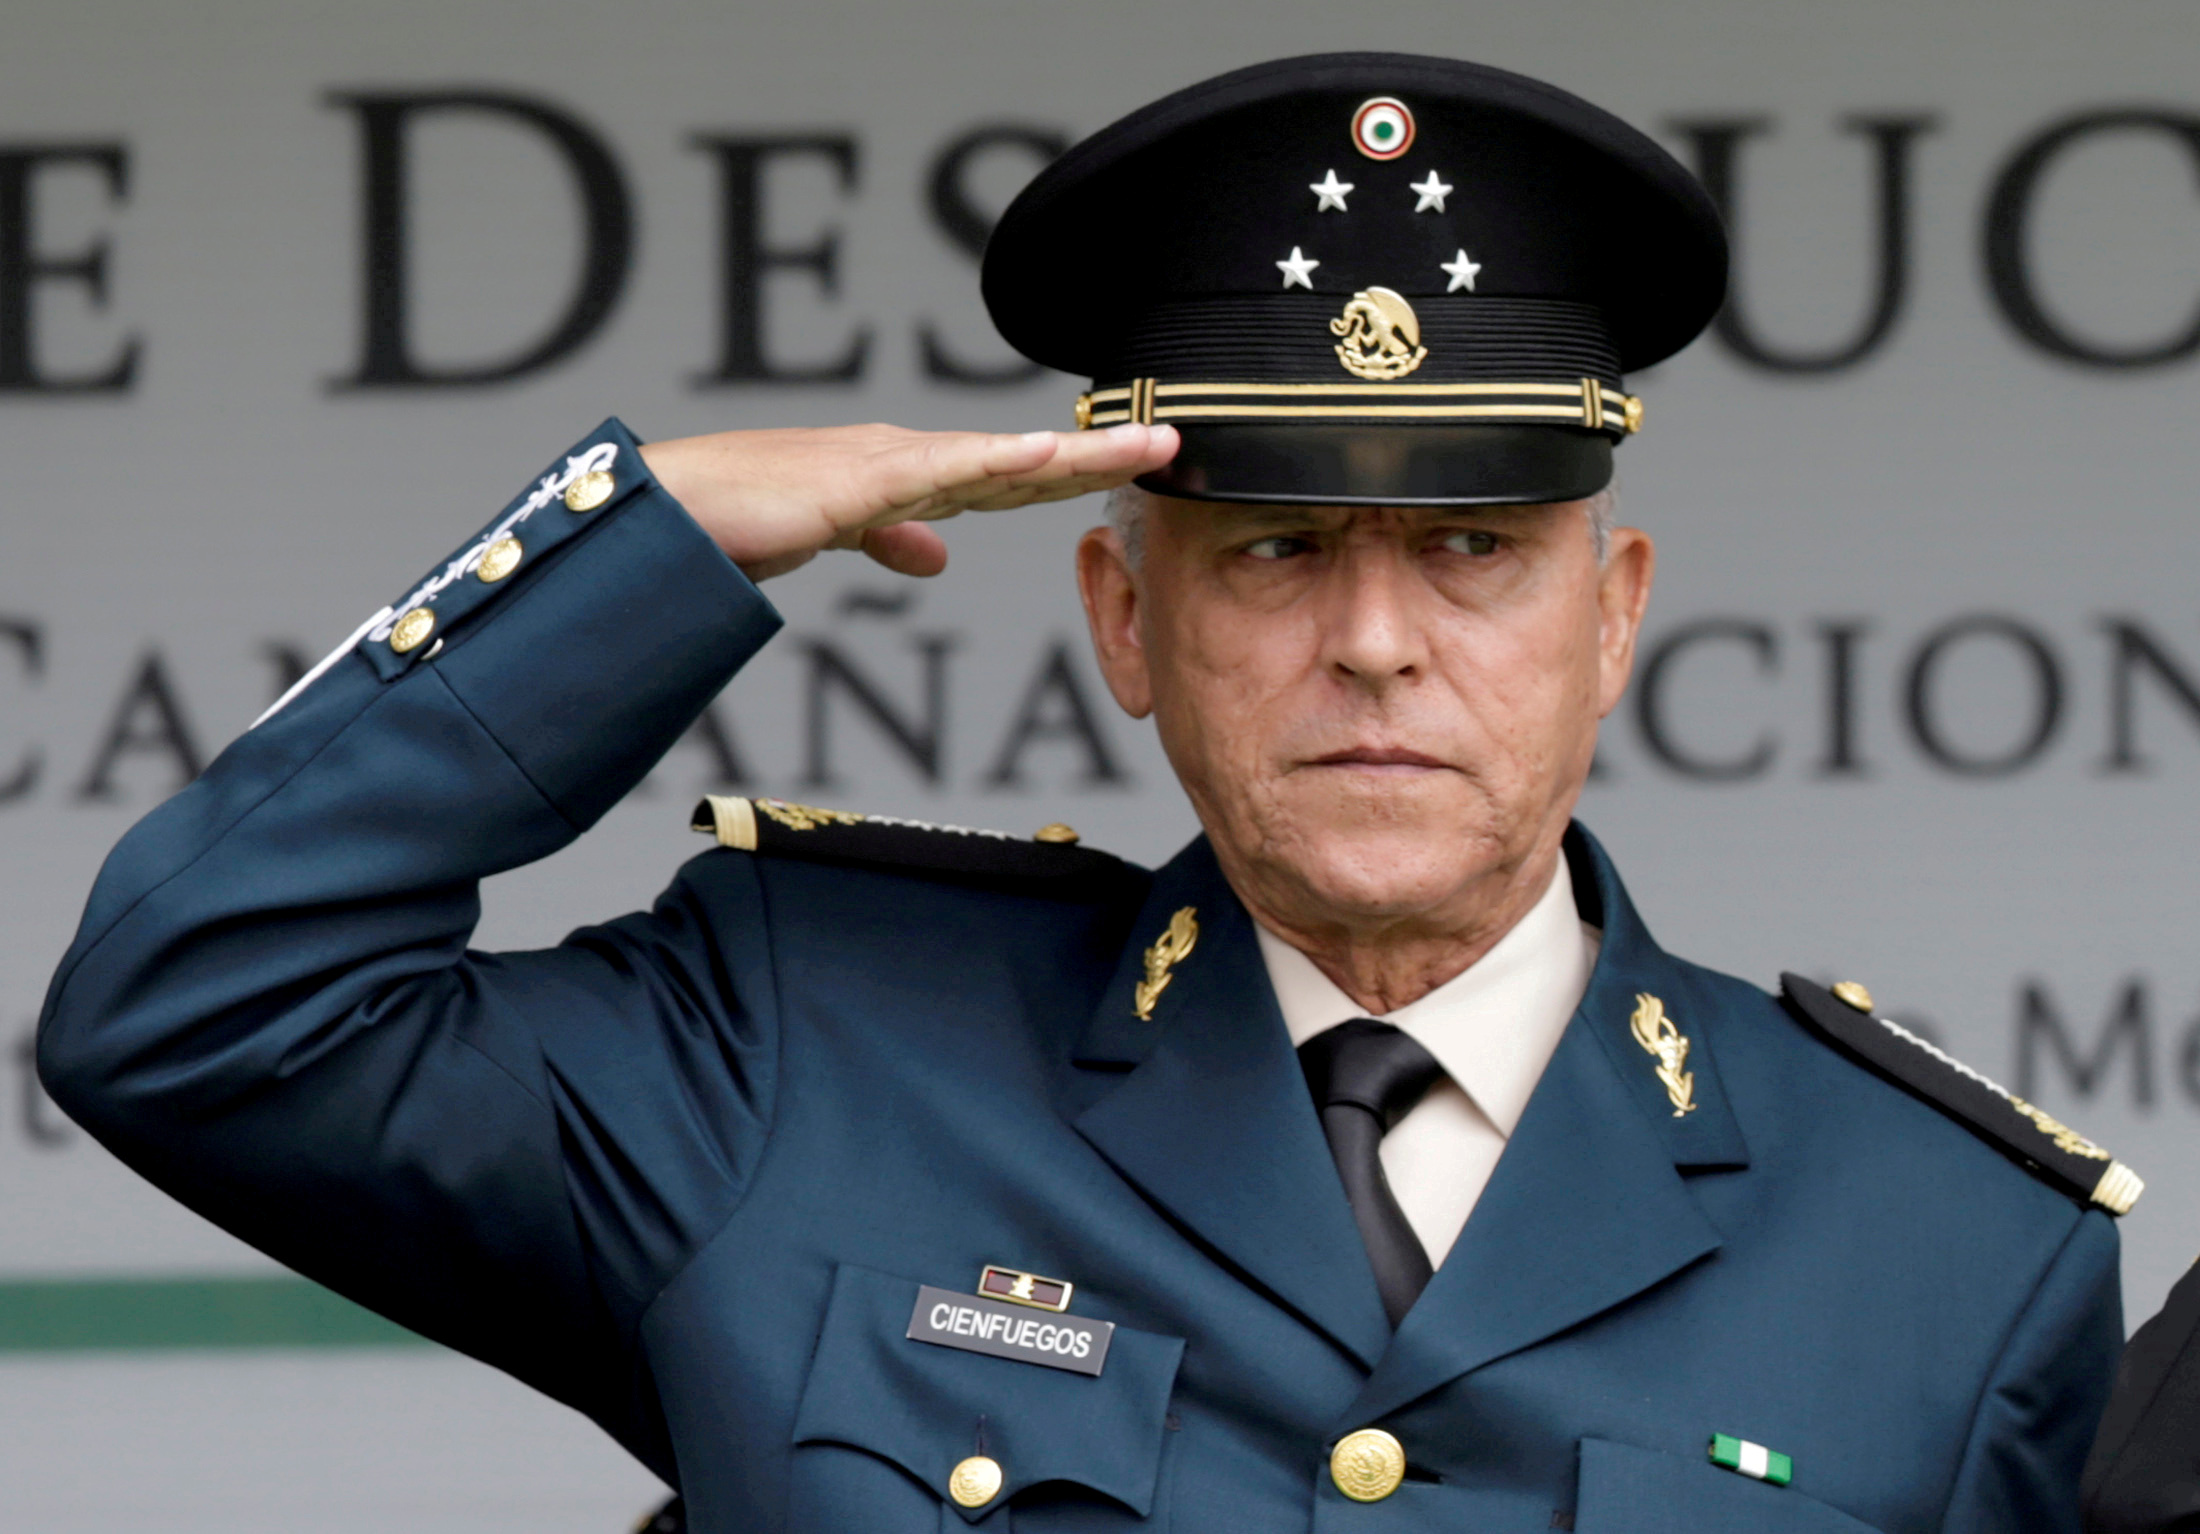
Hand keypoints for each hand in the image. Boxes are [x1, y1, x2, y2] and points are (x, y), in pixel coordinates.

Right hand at [639, 422, 1178, 581]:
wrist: (668, 511)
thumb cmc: (737, 517)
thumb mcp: (834, 539)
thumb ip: (888, 540)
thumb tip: (937, 559)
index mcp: (905, 478)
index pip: (1009, 479)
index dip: (1074, 474)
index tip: (1135, 470)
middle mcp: (907, 459)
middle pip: (1024, 461)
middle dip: (1100, 455)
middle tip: (1175, 442)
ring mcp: (887, 463)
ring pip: (1004, 457)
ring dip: (1077, 453)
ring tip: (1147, 443)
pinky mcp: (859, 480)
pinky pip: (943, 472)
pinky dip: (999, 462)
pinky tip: (1050, 456)